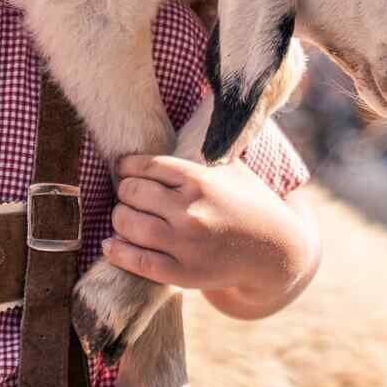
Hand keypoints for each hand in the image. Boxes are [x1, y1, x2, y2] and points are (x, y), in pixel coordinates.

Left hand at [103, 154, 318, 313]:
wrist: (277, 252)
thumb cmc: (249, 203)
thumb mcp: (231, 168)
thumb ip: (202, 148)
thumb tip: (180, 112)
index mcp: (200, 180)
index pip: (146, 165)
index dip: (127, 166)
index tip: (124, 169)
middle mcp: (191, 210)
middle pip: (132, 192)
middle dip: (124, 191)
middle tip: (128, 194)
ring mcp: (187, 244)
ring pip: (129, 224)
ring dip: (119, 217)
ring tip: (123, 216)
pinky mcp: (185, 274)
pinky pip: (138, 261)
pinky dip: (117, 251)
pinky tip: (110, 245)